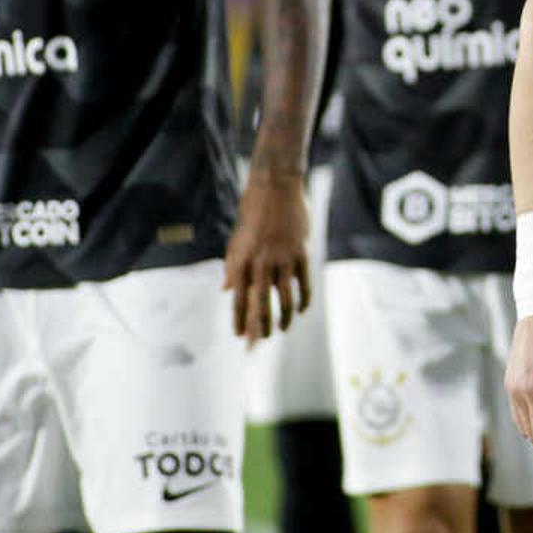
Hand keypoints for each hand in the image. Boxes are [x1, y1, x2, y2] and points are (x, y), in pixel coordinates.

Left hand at [225, 168, 309, 342]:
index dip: (240, 321)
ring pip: (285, 299)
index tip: (241, 338)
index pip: (240, 300)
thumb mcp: (236, 240)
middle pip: (261, 305)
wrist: (275, 186)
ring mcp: (283, 258)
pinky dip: (303, 300)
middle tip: (259, 346)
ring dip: (284, 319)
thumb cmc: (252, 212)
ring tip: (282, 330)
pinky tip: (302, 310)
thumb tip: (228, 291)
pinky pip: (304, 284)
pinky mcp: (302, 253)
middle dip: (260, 329)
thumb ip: (232, 267)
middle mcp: (261, 263)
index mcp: (242, 261)